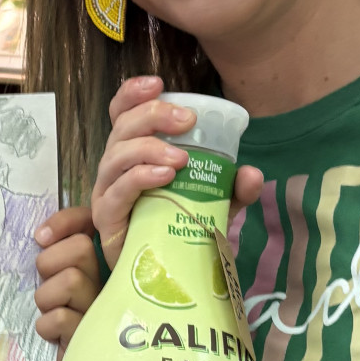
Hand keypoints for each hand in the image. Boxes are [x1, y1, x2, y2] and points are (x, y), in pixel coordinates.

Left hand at [34, 205, 98, 346]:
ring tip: (52, 313)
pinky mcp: (95, 336)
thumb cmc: (62, 323)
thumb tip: (41, 235)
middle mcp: (113, 281)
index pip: (89, 222)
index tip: (40, 237)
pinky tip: (55, 336)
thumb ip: (55, 256)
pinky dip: (47, 327)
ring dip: (47, 299)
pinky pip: (60, 317)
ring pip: (70, 280)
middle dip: (50, 265)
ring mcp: (108, 308)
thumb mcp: (55, 283)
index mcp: (103, 262)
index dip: (65, 222)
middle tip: (49, 287)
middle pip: (81, 248)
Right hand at [91, 77, 262, 269]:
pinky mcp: (106, 218)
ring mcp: (107, 192)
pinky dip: (141, 177)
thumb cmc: (176, 230)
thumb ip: (232, 189)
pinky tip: (165, 175)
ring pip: (117, 155)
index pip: (122, 113)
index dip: (133, 93)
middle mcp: (115, 168)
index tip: (158, 84)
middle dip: (153, 116)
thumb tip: (252, 173)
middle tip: (187, 121)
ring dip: (149, 148)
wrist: (162, 276)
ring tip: (181, 158)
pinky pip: (118, 190)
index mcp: (133, 153)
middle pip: (121, 128)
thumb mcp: (212, 205)